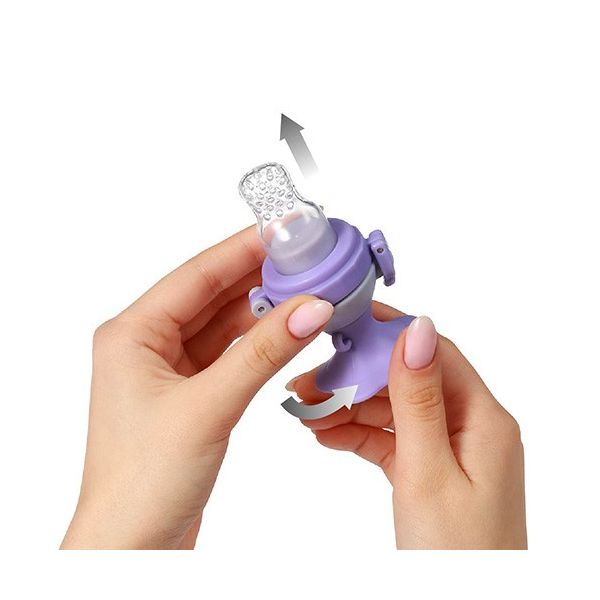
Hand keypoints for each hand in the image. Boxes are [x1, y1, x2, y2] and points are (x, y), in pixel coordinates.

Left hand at [61, 227, 333, 548]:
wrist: (133, 547)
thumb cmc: (144, 482)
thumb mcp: (208, 406)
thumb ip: (262, 353)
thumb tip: (311, 307)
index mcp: (132, 334)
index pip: (197, 275)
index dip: (243, 249)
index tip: (285, 231)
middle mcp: (148, 344)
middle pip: (212, 294)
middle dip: (260, 276)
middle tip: (307, 259)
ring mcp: (170, 369)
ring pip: (224, 323)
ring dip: (264, 308)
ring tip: (308, 288)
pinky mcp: (191, 393)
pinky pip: (231, 352)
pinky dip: (260, 340)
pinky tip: (289, 328)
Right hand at [291, 304, 526, 548]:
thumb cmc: (458, 558)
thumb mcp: (429, 473)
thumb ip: (418, 401)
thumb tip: (417, 329)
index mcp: (482, 419)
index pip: (432, 352)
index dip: (387, 331)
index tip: (344, 322)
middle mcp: (470, 427)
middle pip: (405, 380)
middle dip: (355, 378)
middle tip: (307, 382)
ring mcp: (450, 449)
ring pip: (393, 411)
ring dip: (349, 408)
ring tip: (305, 411)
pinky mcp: (431, 470)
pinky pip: (391, 440)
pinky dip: (358, 435)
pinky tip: (326, 434)